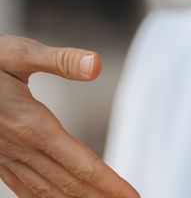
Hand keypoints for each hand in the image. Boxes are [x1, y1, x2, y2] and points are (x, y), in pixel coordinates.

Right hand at [0, 35, 138, 197]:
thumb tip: (96, 64)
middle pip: (69, 184)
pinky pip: (25, 187)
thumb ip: (61, 61)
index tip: (131, 196)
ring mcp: (7, 157)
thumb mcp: (21, 53)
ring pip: (46, 191)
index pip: (81, 163)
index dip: (109, 183)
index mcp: (33, 126)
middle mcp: (21, 148)